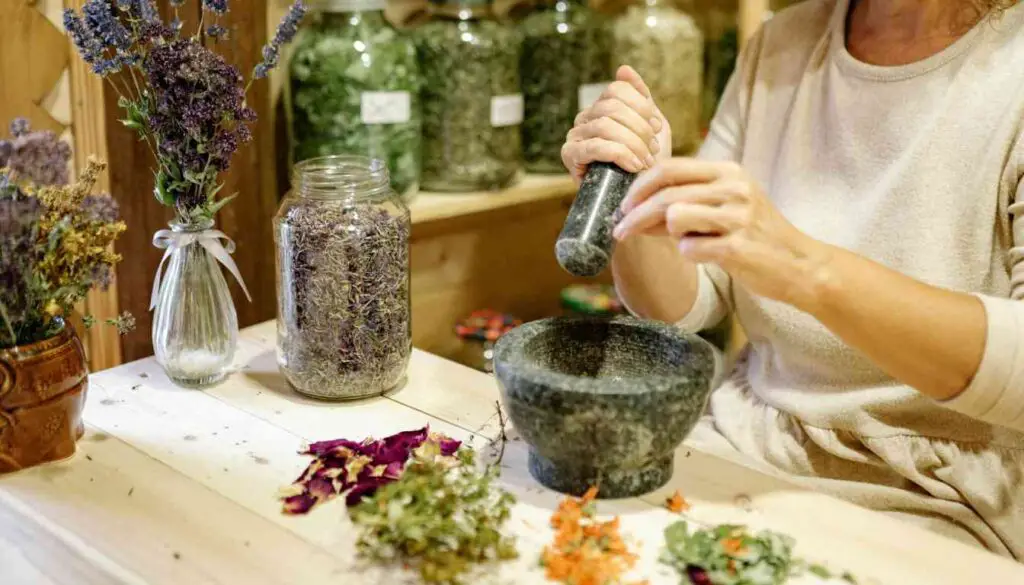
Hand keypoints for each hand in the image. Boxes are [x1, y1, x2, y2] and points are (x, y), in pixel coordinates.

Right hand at [561, 65, 670, 183]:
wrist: (639, 198)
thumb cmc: (646, 163)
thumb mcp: (652, 126)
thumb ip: (640, 97)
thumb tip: (623, 68)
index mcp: (601, 107)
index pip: (617, 89)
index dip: (642, 106)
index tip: (657, 128)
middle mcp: (584, 118)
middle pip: (612, 106)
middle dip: (639, 128)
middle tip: (653, 149)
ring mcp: (574, 136)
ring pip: (606, 125)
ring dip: (633, 144)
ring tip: (646, 161)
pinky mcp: (569, 156)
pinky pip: (596, 146)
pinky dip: (621, 155)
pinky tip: (634, 166)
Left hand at [612, 159, 828, 305]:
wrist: (799, 264)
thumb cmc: (755, 235)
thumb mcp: (726, 205)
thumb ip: (686, 200)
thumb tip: (634, 208)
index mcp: (728, 171)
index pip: (669, 168)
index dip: (638, 187)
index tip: (623, 206)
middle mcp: (733, 188)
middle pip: (665, 195)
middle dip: (634, 215)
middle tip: (620, 231)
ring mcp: (737, 216)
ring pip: (674, 218)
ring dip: (669, 235)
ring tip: (689, 242)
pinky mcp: (738, 247)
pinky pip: (690, 249)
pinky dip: (690, 254)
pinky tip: (706, 255)